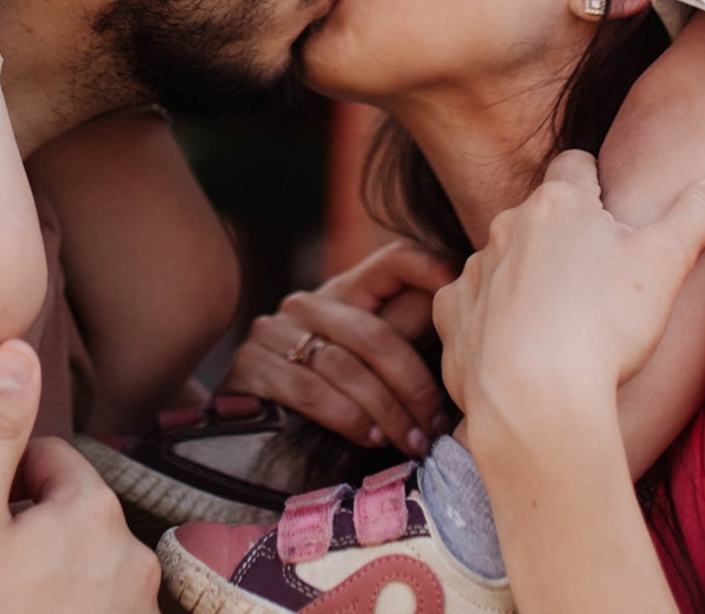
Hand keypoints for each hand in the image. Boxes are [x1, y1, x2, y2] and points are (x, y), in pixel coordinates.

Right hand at [0, 340, 159, 613]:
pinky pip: (93, 607)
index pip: (46, 459)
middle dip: (27, 530)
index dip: (1, 487)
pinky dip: (64, 613)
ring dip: (46, 574)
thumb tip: (16, 345)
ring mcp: (137, 609)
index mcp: (94, 509)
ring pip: (81, 562)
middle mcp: (133, 553)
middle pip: (67, 511)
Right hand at [220, 240, 457, 455]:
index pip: (391, 262)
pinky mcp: (250, 364)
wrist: (246, 433)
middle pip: (374, 334)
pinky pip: (310, 391)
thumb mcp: (365, 366)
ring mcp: (274, 331)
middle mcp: (307, 304)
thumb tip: (458, 321)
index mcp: (344, 293)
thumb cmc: (324, 400)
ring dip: (386, 412)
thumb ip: (401, 340)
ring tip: (411, 442)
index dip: (425, 268)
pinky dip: (346, 418)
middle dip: (412, 385)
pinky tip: (369, 439)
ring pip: (345, 367)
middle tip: (436, 424)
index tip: (454, 288)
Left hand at [432, 154, 704, 445]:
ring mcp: (476, 272)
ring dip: (524, 279)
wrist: (537, 398)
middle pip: (538, 216)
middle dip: (561, 235)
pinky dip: (490, 322)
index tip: (608, 206)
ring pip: (503, 261)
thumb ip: (699, 214)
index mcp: (559, 204)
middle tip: (593, 275)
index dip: (594, 182)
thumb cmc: (606, 324)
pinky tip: (517, 350)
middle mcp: (508, 226)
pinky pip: (470, 308)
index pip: (575, 165)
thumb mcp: (667, 262)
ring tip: (557, 322)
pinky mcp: (453, 318)